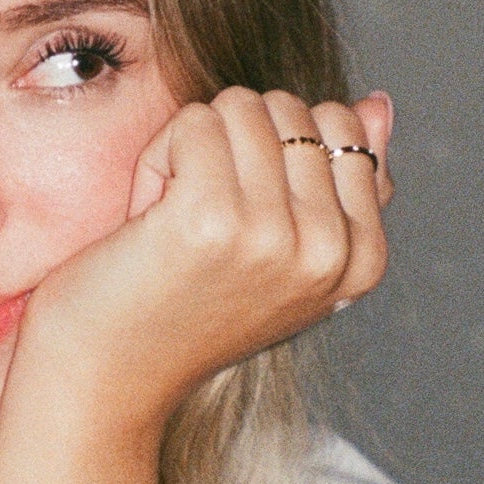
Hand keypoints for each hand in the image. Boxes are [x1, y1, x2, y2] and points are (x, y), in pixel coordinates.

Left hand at [16, 87, 392, 437]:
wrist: (107, 378)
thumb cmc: (186, 308)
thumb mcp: (284, 253)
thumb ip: (338, 181)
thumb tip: (376, 104)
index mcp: (361, 261)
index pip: (343, 127)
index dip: (276, 148)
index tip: (246, 220)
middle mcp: (328, 252)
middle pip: (289, 110)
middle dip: (234, 145)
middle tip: (202, 220)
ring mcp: (275, 235)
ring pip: (240, 107)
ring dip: (192, 149)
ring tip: (173, 219)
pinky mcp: (213, 218)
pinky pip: (195, 122)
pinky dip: (158, 156)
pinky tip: (148, 216)